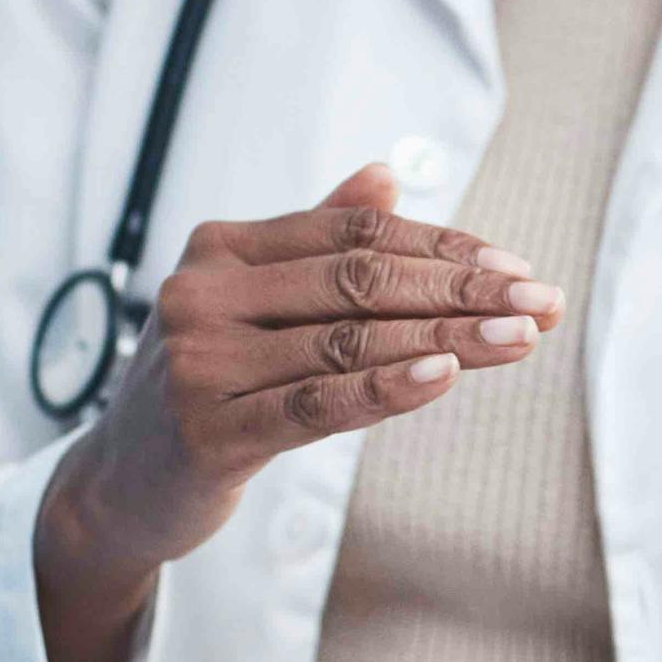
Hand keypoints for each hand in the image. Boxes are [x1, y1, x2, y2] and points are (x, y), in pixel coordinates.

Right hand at [36, 164, 562, 661]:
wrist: (122, 485)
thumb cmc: (207, 385)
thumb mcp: (251, 304)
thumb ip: (313, 241)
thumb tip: (385, 176)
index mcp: (220, 248)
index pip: (351, 233)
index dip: (442, 246)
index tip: (515, 267)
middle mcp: (203, 292)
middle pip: (356, 280)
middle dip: (461, 291)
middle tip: (540, 302)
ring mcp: (200, 361)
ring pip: (347, 341)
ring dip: (448, 340)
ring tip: (521, 339)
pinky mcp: (208, 432)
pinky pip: (316, 404)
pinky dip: (386, 387)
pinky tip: (446, 377)